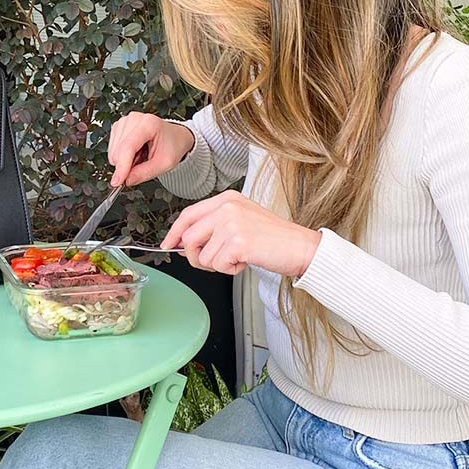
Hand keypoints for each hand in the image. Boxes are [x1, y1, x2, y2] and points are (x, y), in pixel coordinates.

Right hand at [108, 113, 195, 186]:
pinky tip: (135, 151)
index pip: (128, 147)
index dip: (121, 166)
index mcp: (148, 124)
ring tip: (141, 155)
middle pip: (118, 151)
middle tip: (144, 162)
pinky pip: (112, 150)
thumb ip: (145, 173)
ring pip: (113, 152)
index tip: (117, 182)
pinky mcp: (118, 127)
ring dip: (125, 160)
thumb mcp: (164, 164)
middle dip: (127, 165)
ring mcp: (124, 122)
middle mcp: (134, 119)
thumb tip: (127, 180)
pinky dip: (122, 156)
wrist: (174, 137)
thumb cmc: (172, 146)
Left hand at [162, 190, 321, 277]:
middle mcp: (228, 207)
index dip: (175, 232)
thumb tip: (183, 242)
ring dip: (217, 265)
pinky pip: (217, 265)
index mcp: (227, 198)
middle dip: (195, 256)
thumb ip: (213, 226)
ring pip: (202, 255)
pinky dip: (230, 270)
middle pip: (189, 237)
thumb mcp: (241, 221)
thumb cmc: (273, 239)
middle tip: (215, 261)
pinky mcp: (237, 241)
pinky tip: (245, 261)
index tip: (168, 245)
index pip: (188, 214)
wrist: (301, 248)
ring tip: (238, 257)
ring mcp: (232, 223)